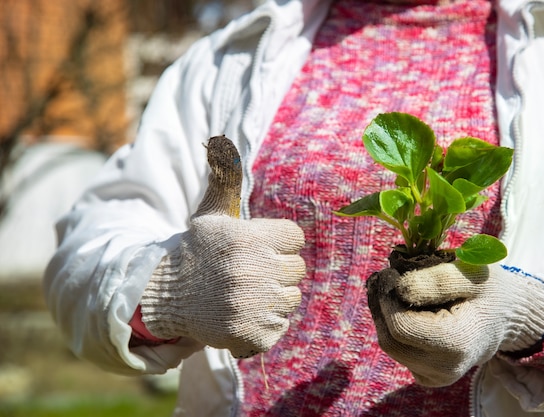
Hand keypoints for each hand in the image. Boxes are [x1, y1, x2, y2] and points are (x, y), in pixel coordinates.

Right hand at [140, 136, 305, 357]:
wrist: (167, 296)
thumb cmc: (198, 251)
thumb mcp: (211, 213)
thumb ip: (225, 180)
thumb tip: (221, 141)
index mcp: (250, 237)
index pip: (295, 238)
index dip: (277, 242)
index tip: (255, 247)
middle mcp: (253, 270)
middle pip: (297, 269)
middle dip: (276, 269)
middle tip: (247, 272)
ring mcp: (253, 305)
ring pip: (291, 298)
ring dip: (272, 297)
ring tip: (242, 293)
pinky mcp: (253, 334)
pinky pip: (280, 325)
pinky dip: (265, 324)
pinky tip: (241, 315)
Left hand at [367, 261, 543, 386]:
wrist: (505, 316)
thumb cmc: (487, 290)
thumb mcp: (469, 273)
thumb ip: (435, 279)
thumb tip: (398, 288)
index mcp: (457, 343)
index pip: (401, 326)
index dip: (387, 297)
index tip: (387, 272)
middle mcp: (445, 369)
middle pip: (390, 339)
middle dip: (381, 305)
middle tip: (383, 275)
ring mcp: (434, 377)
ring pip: (389, 345)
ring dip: (384, 314)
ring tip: (392, 287)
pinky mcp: (426, 376)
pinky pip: (397, 350)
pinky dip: (393, 326)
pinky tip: (404, 307)